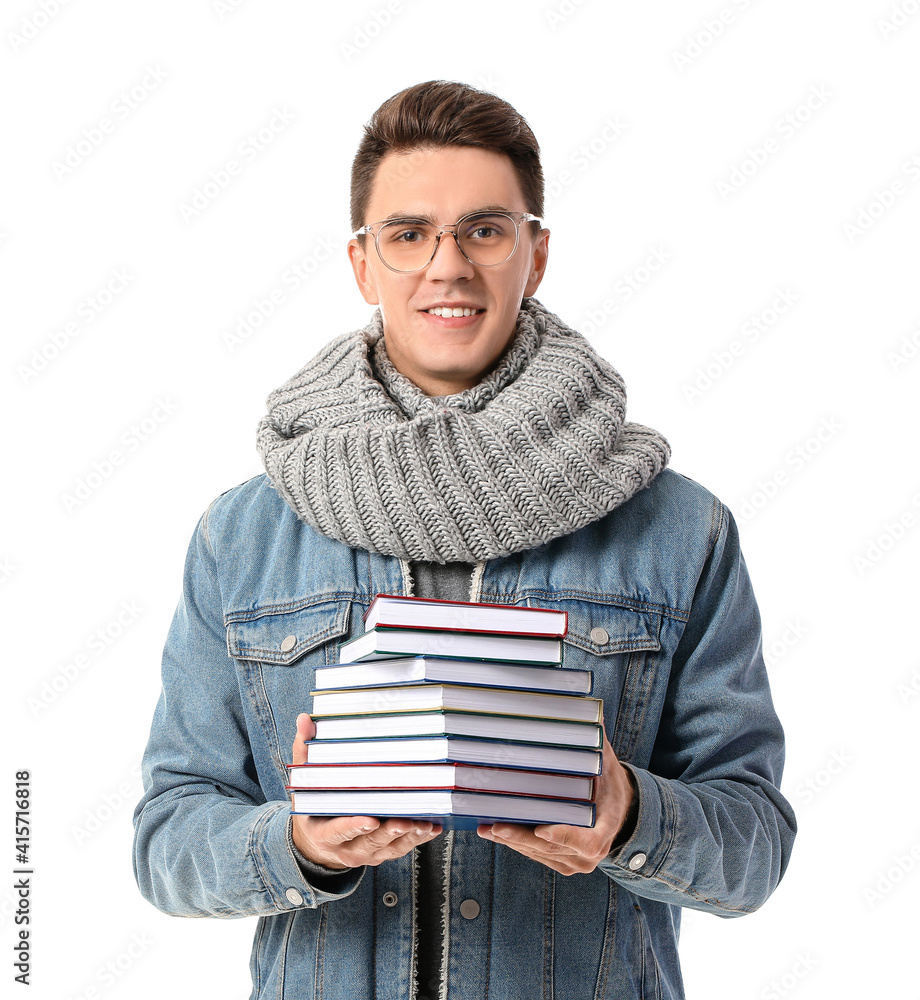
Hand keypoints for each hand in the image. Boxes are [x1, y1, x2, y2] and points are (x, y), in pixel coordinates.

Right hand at [290, 713, 441, 869]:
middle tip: (405, 820)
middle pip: (370, 840)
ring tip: (423, 823)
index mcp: (324, 834)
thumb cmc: (312, 810)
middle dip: (389, 831)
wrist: (317, 846)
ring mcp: (366, 853)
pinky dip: (418, 839)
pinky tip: (431, 827)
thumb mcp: (304, 785)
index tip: (370, 820)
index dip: (354, 826)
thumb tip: (305, 720)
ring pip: (389, 847)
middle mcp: (347, 848)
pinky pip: (402, 849)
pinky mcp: (382, 853)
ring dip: (408, 836)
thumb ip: (305, 754)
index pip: (339, 831)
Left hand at [477, 729, 635, 874]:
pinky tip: (496, 833)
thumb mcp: (604, 759)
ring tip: (488, 828)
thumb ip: (593, 739)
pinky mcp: (562, 862)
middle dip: (522, 837)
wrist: (618, 808)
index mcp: (606, 827)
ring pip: (540, 854)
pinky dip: (517, 845)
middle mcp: (592, 852)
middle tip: (497, 826)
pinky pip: (537, 856)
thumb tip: (584, 710)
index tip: (541, 828)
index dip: (564, 835)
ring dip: (513, 842)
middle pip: (553, 847)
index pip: (587, 840)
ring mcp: (576, 861)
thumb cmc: (607, 780)